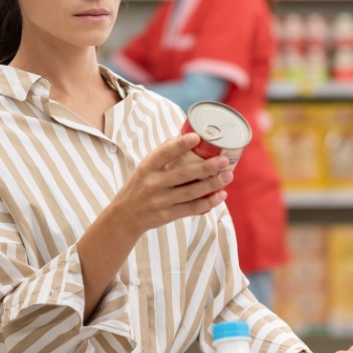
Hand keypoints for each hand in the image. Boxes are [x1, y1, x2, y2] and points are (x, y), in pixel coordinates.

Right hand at [110, 134, 233, 236]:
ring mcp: (159, 201)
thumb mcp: (144, 168)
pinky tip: (221, 196)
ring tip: (228, 176)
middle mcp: (152, 184)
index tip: (197, 137)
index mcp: (147, 168)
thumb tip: (183, 135)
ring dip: (212, 185)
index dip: (180, 145)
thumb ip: (161, 153)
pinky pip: (191, 209)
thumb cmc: (139, 186)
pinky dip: (208, 203)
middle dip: (206, 167)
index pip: (163, 153)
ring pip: (190, 192)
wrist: (124, 216)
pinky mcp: (166, 216)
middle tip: (223, 160)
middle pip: (182, 174)